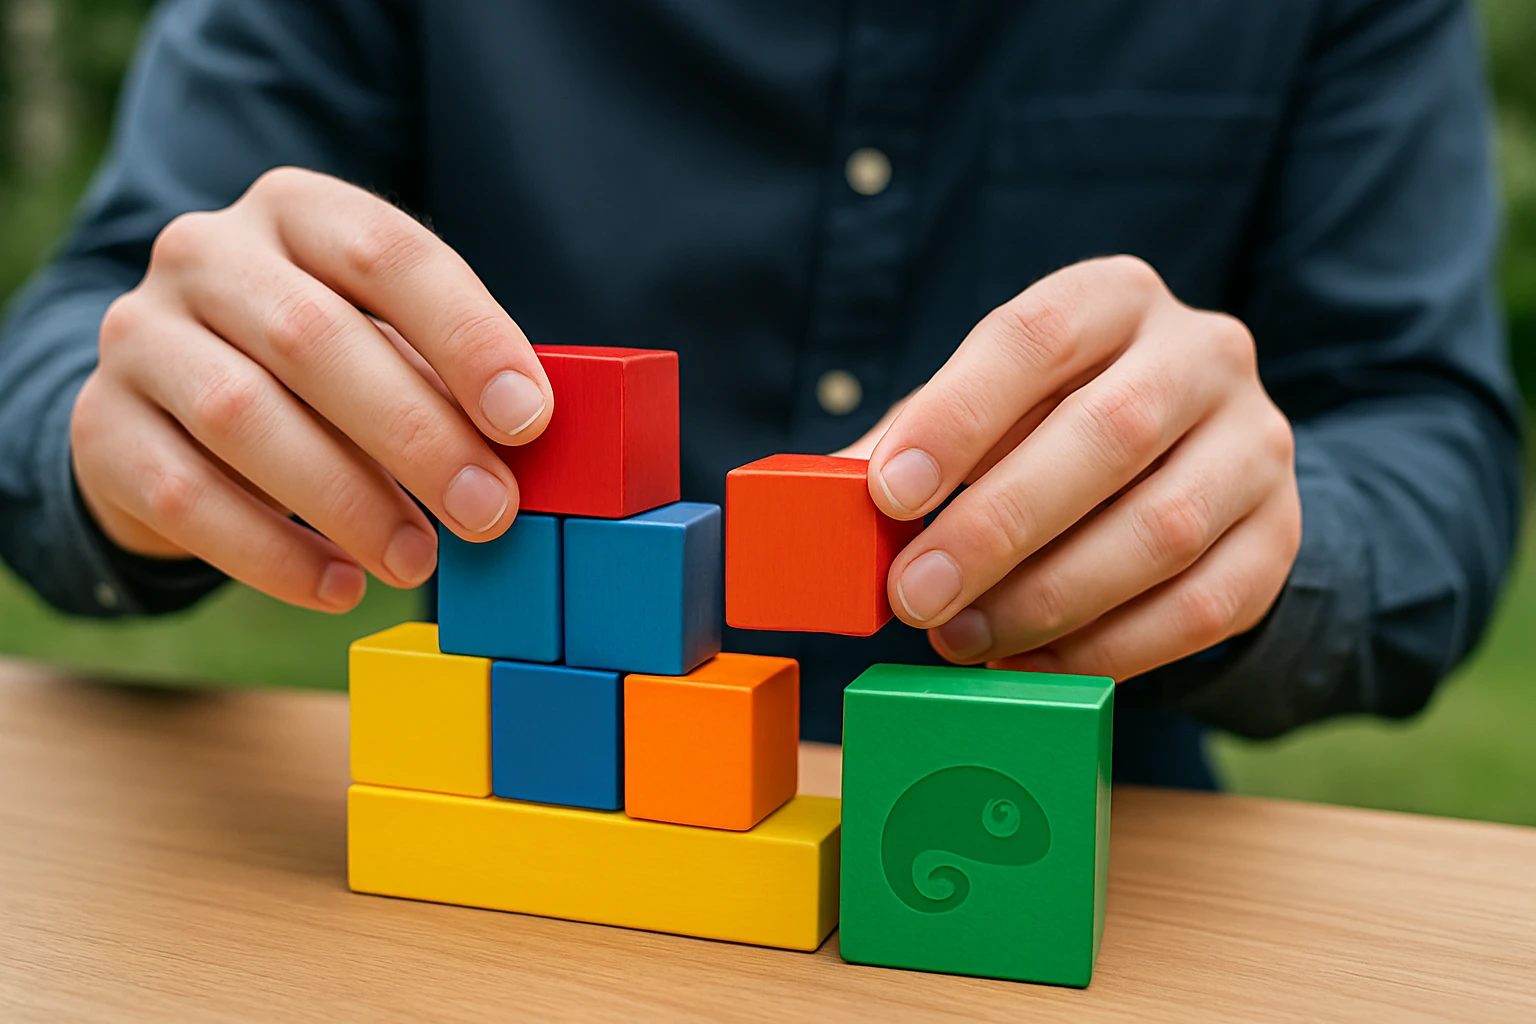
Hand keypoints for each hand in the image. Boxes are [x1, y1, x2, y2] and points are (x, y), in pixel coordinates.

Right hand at [71, 167, 552, 611]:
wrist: (173, 400)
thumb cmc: (321, 369)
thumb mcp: (386, 342)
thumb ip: (446, 375)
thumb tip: (528, 440)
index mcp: (298, 210)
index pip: (389, 254)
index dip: (466, 338)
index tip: (528, 421)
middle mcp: (206, 254)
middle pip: (313, 339)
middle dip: (415, 434)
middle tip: (486, 511)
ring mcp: (142, 336)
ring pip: (244, 418)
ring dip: (348, 502)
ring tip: (418, 560)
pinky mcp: (102, 425)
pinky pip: (187, 498)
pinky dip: (274, 554)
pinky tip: (340, 586)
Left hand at [854, 255, 1300, 680]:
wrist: (1196, 461)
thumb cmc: (1056, 427)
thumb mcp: (990, 409)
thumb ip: (917, 443)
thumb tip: (830, 503)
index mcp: (1114, 299)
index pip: (1034, 336)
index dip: (957, 415)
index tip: (888, 494)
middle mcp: (1202, 353)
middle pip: (1108, 435)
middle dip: (997, 527)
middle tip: (914, 598)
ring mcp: (1256, 443)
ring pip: (1161, 528)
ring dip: (1047, 600)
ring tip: (963, 640)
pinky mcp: (1278, 535)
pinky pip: (1201, 607)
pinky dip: (1107, 648)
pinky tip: (1033, 666)